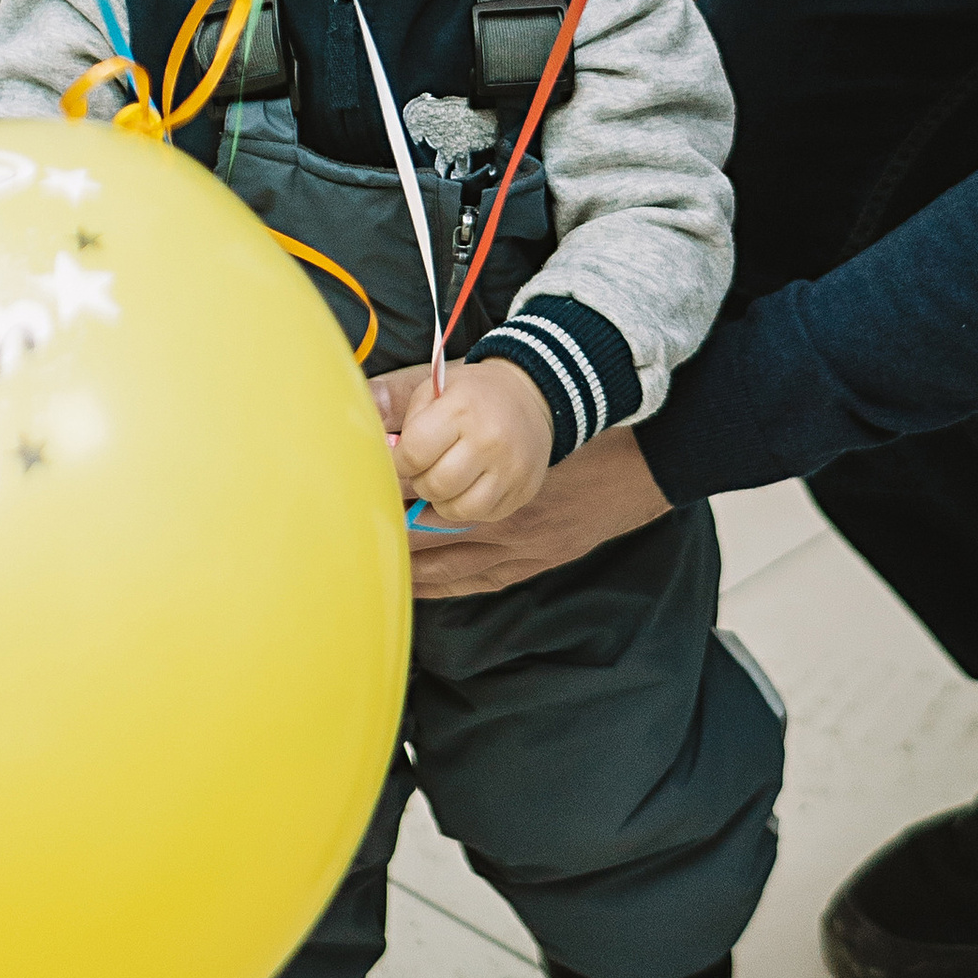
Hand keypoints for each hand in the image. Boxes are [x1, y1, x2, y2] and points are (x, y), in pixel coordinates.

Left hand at [370, 385, 671, 599]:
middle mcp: (500, 513)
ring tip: (365, 567)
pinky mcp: (531, 561)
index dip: (376, 493)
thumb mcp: (481, 392)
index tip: (349, 490)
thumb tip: (365, 401)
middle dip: (382, 536)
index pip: (412, 490)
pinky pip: (473, 583)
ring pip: (443, 567)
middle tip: (346, 536)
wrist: (631, 452)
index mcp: (486, 465)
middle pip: (421, 535)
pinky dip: (437, 585)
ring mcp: (518, 544)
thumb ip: (418, 394)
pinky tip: (411, 583)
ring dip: (403, 568)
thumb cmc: (551, 420)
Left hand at [387, 358, 552, 524]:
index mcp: (461, 409)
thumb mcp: (434, 388)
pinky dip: (466, 506)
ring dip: (442, 499)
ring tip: (445, 478)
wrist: (529, 397)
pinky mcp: (522, 490)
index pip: (414, 452)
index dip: (399, 461)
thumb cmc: (471, 396)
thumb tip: (372, 441)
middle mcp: (489, 441)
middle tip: (424, 468)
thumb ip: (400, 410)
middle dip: (419, 481)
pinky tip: (468, 485)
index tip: (400, 458)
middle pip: (434, 485)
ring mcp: (509, 469)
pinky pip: (481, 515)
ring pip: (457, 509)